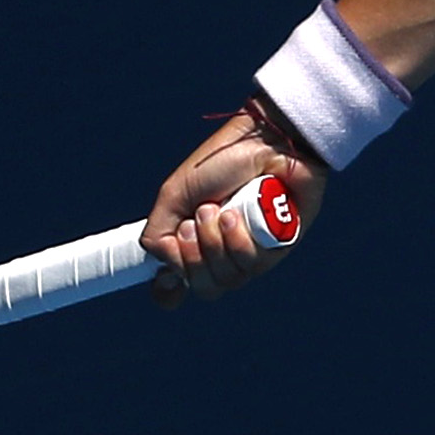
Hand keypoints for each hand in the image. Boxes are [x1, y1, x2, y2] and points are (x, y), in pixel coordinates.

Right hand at [143, 118, 322, 303]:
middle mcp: (224, 253)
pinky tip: (239, 216)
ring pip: (227, 279)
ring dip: (214, 242)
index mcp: (196, 242)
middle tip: (194, 222)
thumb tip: (162, 267)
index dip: (169, 293)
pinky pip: (250, 266)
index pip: (181, 286)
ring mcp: (252, 253)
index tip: (166, 281)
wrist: (262, 142)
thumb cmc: (221, 163)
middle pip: (205, 288)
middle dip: (193, 257)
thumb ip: (157, 234)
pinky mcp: (277, 249)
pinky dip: (238, 240)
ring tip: (220, 209)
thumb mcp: (174, 195)